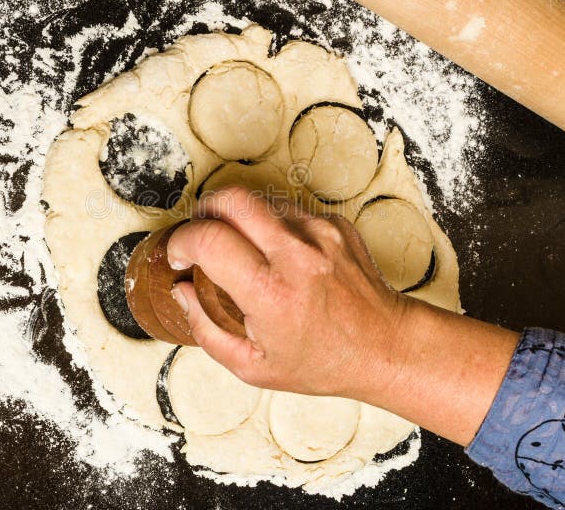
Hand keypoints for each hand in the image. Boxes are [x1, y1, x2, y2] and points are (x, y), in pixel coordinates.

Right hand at [167, 185, 408, 400]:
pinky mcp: (335, 224)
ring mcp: (320, 234)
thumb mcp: (253, 365)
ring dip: (239, 219)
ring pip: (259, 200)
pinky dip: (273, 226)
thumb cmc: (322, 361)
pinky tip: (278, 254)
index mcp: (272, 293)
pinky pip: (289, 210)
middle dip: (205, 211)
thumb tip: (182, 290)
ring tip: (242, 249)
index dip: (182, 241)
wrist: (384, 345)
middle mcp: (297, 255)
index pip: (209, 240)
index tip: (180, 255)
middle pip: (232, 199)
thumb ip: (206, 328)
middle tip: (202, 234)